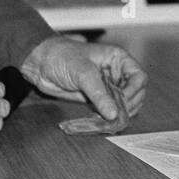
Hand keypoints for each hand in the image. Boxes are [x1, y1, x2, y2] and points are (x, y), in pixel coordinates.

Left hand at [21, 36, 147, 125]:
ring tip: (110, 121)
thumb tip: (114, 113)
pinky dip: (108, 118)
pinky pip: (109, 110)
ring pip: (124, 103)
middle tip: (116, 115)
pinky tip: (103, 122)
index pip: (138, 77)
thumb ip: (99, 94)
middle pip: (135, 93)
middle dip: (128, 105)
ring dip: (120, 113)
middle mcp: (115, 73)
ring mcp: (107, 86)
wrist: (39, 63)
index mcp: (117, 59)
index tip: (124, 102)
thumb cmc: (61, 56)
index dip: (134, 91)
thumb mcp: (83, 73)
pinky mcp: (96, 98)